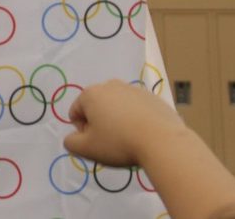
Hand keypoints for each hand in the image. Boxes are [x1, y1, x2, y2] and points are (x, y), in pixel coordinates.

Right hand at [63, 79, 186, 166]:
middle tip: (111, 142)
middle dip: (100, 123)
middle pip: (97, 107)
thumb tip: (71, 139)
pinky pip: (137, 109)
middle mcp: (110, 85)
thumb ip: (71, 143)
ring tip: (129, 139)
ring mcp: (133, 89)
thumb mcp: (88, 149)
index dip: (82, 131)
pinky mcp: (152, 97)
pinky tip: (144, 135)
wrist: (163, 141)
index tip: (96, 143)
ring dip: (118, 120)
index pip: (76, 112)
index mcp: (91, 94)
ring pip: (117, 107)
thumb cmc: (119, 143)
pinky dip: (136, 119)